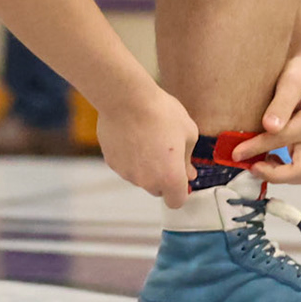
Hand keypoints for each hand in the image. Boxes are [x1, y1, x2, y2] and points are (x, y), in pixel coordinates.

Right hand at [94, 87, 198, 207]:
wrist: (126, 99)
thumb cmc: (161, 113)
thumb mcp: (188, 132)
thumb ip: (188, 158)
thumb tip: (188, 172)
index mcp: (170, 178)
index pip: (176, 202)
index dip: (179, 191)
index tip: (180, 176)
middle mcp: (147, 182)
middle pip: (157, 190)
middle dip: (162, 177)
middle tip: (165, 152)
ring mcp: (127, 173)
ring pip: (140, 177)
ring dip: (145, 166)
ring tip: (147, 138)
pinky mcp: (112, 163)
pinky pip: (125, 166)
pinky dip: (129, 157)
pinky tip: (132, 136)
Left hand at [233, 46, 300, 184]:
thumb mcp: (292, 81)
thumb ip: (281, 103)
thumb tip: (270, 127)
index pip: (282, 140)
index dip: (256, 148)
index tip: (235, 153)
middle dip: (276, 175)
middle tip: (251, 167)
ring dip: (279, 175)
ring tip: (255, 164)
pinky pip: (298, 167)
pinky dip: (281, 169)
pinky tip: (264, 158)